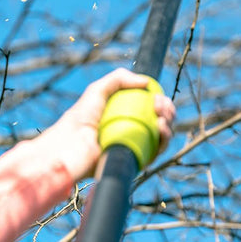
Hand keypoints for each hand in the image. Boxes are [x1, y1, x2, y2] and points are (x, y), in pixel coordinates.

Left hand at [44, 67, 175, 181]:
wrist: (71, 147)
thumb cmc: (80, 118)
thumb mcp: (98, 90)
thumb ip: (119, 78)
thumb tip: (147, 82)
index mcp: (126, 114)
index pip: (151, 107)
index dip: (160, 101)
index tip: (158, 96)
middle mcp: (133, 131)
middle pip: (160, 120)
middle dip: (168, 110)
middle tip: (160, 106)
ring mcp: (136, 147)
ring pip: (162, 136)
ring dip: (169, 123)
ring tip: (161, 118)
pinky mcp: (136, 162)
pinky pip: (157, 152)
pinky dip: (164, 140)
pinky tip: (161, 128)